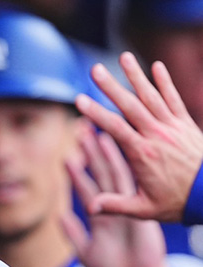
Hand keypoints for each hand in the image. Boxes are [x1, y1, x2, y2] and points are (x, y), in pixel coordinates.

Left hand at [63, 126, 169, 266]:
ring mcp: (123, 205)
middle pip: (99, 173)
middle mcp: (111, 206)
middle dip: (89, 151)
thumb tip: (59, 217)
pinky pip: (123, 180)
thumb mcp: (87, 253)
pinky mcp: (133, 206)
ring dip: (99, 150)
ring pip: (110, 171)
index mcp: (100, 216)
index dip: (77, 171)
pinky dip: (115, 160)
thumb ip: (75, 234)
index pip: (86, 188)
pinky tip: (109, 144)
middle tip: (81, 127)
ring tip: (91, 130)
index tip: (70, 153)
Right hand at [75, 52, 202, 222]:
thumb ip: (116, 205)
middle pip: (130, 106)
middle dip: (111, 86)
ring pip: (151, 97)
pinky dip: (166, 83)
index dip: (96, 113)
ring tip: (124, 57)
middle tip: (95, 69)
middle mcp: (157, 135)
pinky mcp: (186, 125)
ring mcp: (172, 127)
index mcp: (142, 154)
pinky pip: (175, 100)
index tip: (80, 100)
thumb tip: (91, 207)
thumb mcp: (144, 209)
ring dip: (136, 76)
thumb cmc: (178, 203)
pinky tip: (158, 67)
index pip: (115, 127)